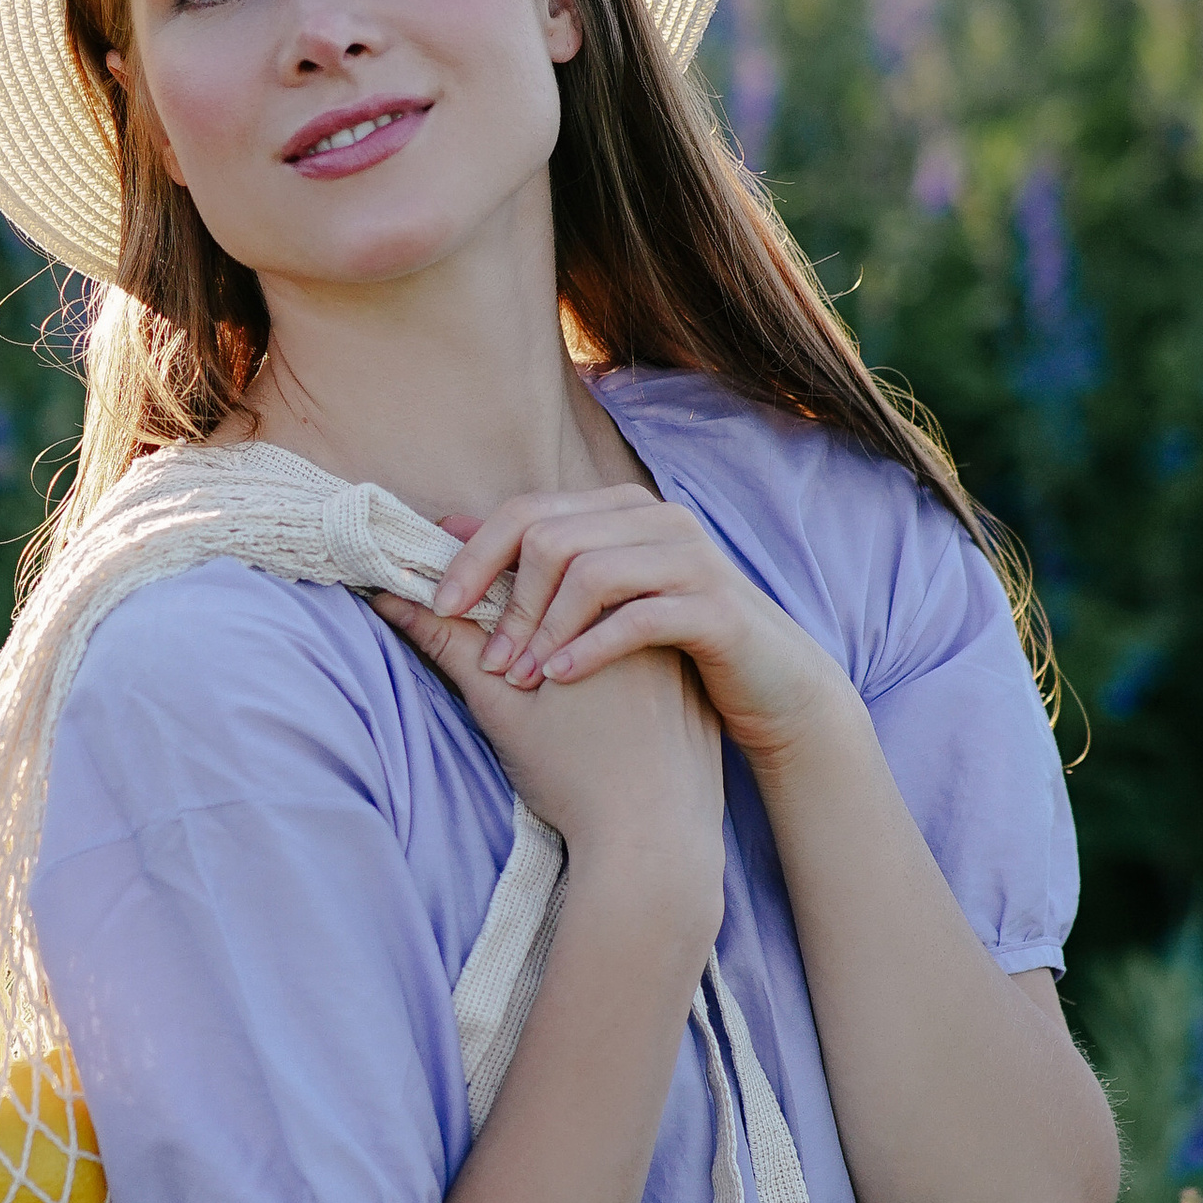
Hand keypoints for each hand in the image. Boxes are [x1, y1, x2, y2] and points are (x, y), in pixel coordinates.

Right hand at [370, 584, 724, 925]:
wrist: (654, 845)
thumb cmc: (576, 782)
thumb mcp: (502, 707)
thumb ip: (449, 645)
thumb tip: (392, 600)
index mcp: (600, 609)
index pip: (530, 558)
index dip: (478, 563)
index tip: (444, 580)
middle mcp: (647, 616)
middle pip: (570, 579)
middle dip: (517, 587)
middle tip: (473, 616)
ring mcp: (676, 650)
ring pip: (605, 614)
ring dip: (560, 618)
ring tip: (522, 658)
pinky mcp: (692, 684)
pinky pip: (641, 649)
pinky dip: (603, 655)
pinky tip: (583, 690)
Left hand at [429, 489, 845, 776]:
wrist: (774, 690)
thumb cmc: (668, 655)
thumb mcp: (590, 613)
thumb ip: (516, 578)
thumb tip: (428, 546)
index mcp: (618, 512)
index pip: (525, 511)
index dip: (471, 556)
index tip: (434, 605)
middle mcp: (655, 520)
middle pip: (549, 534)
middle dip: (503, 599)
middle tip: (482, 657)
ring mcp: (690, 560)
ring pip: (591, 572)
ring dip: (542, 631)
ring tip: (517, 678)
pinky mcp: (716, 609)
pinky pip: (639, 618)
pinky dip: (589, 649)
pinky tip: (558, 681)